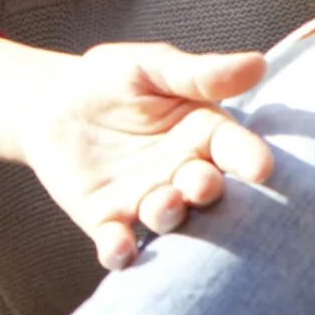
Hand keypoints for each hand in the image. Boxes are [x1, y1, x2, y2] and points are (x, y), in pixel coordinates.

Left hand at [12, 42, 275, 269]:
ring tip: (164, 204)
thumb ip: (199, 73)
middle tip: (202, 183)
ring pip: (168, 219)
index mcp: (205, 135)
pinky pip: (120, 244)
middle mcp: (184, 174)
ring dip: (169, 216)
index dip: (250, 159)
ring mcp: (149, 202)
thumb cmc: (112, 79)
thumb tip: (257, 63)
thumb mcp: (152, 66)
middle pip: (206, 189)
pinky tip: (120, 249)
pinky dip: (121, 252)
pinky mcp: (110, 223)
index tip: (261, 167)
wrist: (53, 103)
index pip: (236, 148)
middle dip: (206, 190)